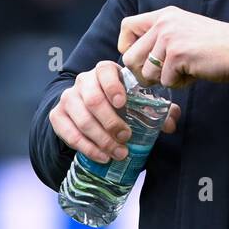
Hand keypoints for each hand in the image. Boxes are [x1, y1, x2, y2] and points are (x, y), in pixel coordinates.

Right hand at [49, 60, 182, 163]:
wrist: (88, 110)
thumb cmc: (118, 104)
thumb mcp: (136, 103)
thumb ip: (157, 110)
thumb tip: (171, 123)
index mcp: (104, 71)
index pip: (105, 71)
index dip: (113, 87)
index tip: (123, 104)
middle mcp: (83, 81)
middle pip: (93, 99)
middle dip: (110, 122)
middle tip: (126, 138)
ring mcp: (68, 98)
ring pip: (82, 119)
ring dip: (101, 139)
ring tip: (118, 153)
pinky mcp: (57, 115)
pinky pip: (68, 133)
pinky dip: (86, 147)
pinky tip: (102, 156)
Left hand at [118, 6, 228, 87]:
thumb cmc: (215, 46)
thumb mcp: (183, 31)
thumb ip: (161, 39)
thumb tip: (136, 61)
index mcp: (164, 15)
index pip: (126, 26)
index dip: (127, 47)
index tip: (140, 58)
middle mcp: (163, 23)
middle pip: (130, 57)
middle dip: (144, 73)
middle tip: (164, 75)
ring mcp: (169, 37)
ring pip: (147, 72)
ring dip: (165, 79)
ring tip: (185, 70)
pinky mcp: (177, 54)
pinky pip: (165, 81)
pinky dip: (179, 83)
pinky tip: (194, 73)